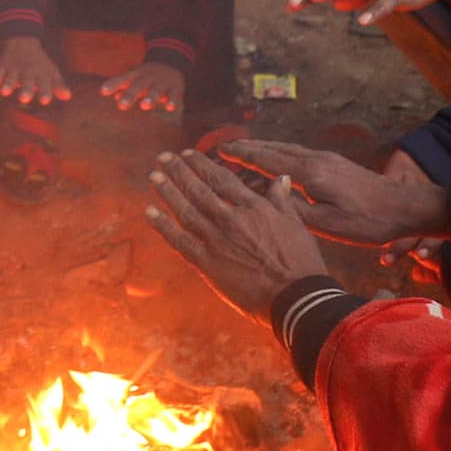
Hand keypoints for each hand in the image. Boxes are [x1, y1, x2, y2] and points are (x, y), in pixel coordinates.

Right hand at [0, 35, 72, 106]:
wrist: (22, 40)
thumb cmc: (39, 62)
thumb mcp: (51, 71)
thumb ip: (58, 85)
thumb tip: (68, 97)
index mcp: (42, 73)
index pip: (45, 83)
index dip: (45, 91)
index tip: (44, 100)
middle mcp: (28, 71)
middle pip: (27, 80)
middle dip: (25, 89)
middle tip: (24, 98)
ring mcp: (14, 68)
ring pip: (11, 77)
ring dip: (8, 84)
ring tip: (5, 92)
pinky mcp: (2, 65)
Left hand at [101, 57, 184, 115]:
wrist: (172, 62)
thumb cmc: (145, 75)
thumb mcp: (133, 77)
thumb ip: (121, 85)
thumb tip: (114, 96)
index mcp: (135, 75)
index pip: (123, 79)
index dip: (113, 84)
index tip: (103, 91)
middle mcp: (148, 78)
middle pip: (138, 86)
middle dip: (130, 95)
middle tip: (121, 105)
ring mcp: (162, 82)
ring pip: (156, 90)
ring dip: (151, 97)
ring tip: (144, 105)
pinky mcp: (176, 88)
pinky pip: (175, 95)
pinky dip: (173, 101)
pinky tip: (170, 107)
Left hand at [144, 149, 334, 320]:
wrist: (295, 297)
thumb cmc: (300, 261)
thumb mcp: (296, 224)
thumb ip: (282, 199)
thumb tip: (280, 178)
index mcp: (253, 207)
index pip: (221, 179)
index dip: (201, 165)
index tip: (187, 153)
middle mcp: (231, 219)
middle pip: (198, 190)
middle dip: (178, 171)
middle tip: (162, 158)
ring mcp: (217, 241)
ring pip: (185, 210)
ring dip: (167, 192)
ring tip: (154, 176)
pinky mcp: (208, 264)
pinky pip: (180, 241)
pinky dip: (163, 225)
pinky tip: (150, 212)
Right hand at [217, 137, 450, 244]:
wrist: (405, 207)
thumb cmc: (368, 222)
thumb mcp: (329, 224)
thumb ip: (297, 210)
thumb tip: (269, 198)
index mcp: (311, 174)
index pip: (268, 160)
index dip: (242, 155)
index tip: (221, 149)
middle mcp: (316, 160)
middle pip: (274, 149)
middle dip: (248, 147)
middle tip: (223, 147)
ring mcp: (327, 158)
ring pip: (287, 149)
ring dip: (263, 149)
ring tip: (243, 151)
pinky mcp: (335, 163)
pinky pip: (298, 153)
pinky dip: (279, 154)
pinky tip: (277, 160)